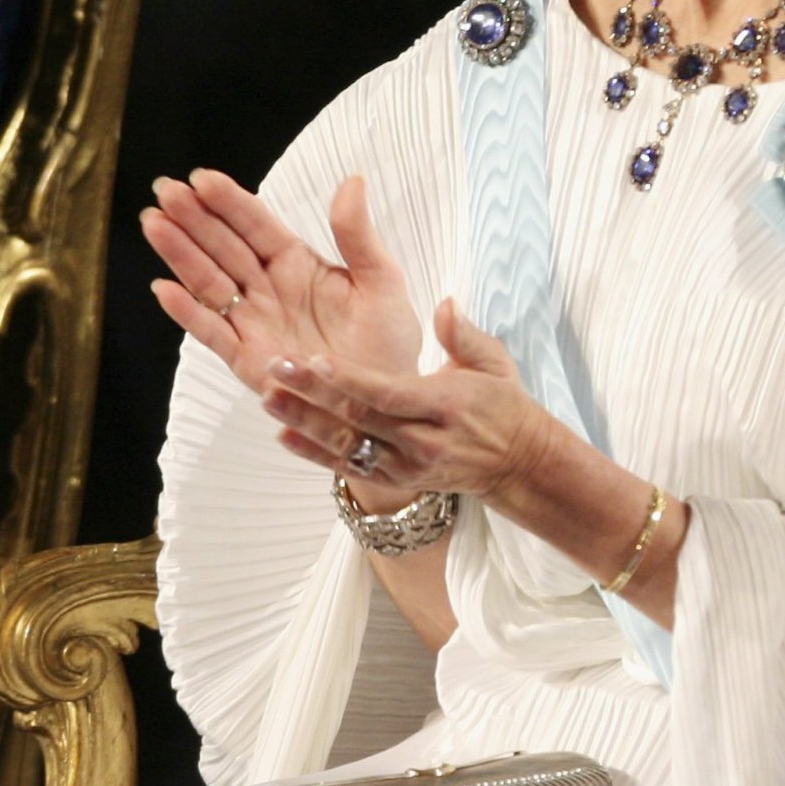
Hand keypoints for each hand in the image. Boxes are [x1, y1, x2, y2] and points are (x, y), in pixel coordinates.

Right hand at [142, 170, 421, 413]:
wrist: (388, 403)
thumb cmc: (387, 342)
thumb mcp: (382, 282)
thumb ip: (358, 235)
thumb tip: (352, 180)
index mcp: (297, 264)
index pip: (255, 225)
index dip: (229, 202)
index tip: (202, 178)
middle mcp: (268, 289)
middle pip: (223, 247)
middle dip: (193, 219)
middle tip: (165, 190)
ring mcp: (253, 323)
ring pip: (209, 283)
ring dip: (180, 254)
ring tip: (155, 224)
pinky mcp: (247, 360)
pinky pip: (213, 333)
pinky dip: (188, 313)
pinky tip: (165, 289)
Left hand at [257, 299, 555, 510]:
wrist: (516, 463)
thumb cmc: (500, 405)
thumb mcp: (495, 363)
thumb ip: (464, 334)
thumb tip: (445, 304)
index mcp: (447, 405)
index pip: (389, 393)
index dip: (349, 378)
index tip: (314, 359)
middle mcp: (423, 441)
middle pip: (359, 418)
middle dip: (313, 394)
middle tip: (276, 368)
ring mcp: (407, 466)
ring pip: (347, 446)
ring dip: (303, 424)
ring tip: (269, 398)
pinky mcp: (396, 481)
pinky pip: (348, 468)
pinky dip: (313, 454)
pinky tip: (283, 435)